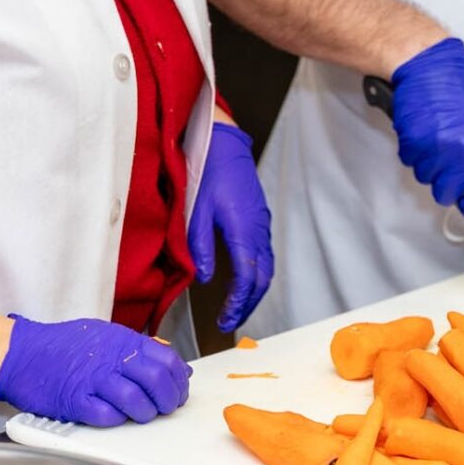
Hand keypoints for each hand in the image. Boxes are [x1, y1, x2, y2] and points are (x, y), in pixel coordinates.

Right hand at [0, 315, 190, 425]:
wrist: (22, 353)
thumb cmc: (63, 346)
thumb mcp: (105, 335)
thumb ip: (139, 348)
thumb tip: (174, 363)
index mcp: (122, 340)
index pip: (166, 359)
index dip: (178, 379)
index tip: (179, 391)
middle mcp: (111, 358)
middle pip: (155, 379)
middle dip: (168, 399)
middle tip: (166, 408)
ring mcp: (93, 379)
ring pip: (135, 399)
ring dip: (145, 412)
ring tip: (142, 415)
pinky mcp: (75, 400)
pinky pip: (106, 415)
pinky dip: (116, 419)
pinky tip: (115, 416)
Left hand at [188, 122, 274, 331]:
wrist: (224, 142)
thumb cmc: (208, 170)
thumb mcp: (196, 209)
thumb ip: (200, 245)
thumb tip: (205, 278)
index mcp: (243, 228)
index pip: (246, 276)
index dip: (237, 302)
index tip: (225, 319)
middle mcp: (258, 229)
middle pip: (262, 277)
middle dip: (248, 303)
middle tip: (229, 321)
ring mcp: (262, 224)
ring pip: (267, 267)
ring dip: (254, 291)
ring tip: (237, 307)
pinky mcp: (260, 218)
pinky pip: (265, 253)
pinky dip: (257, 273)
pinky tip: (244, 279)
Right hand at [390, 38, 463, 217]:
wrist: (430, 65)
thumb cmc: (460, 92)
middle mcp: (463, 154)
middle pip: (448, 194)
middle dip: (446, 182)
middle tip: (447, 160)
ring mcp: (436, 150)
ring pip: (426, 178)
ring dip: (429, 164)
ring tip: (434, 136)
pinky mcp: (412, 143)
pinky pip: (410, 161)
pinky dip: (413, 151)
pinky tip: (421, 130)